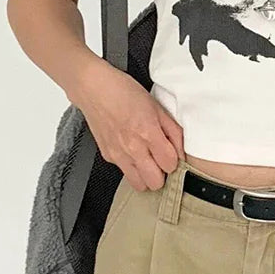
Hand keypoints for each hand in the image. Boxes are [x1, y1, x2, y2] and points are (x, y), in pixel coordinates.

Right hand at [71, 57, 184, 191]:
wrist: (93, 87)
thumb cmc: (123, 92)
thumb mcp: (156, 106)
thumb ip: (173, 131)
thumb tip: (181, 152)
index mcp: (148, 132)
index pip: (170, 165)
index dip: (173, 161)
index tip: (169, 154)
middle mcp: (133, 148)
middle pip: (155, 183)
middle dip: (161, 174)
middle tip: (159, 161)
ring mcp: (119, 155)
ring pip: (139, 185)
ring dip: (146, 176)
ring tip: (147, 161)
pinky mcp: (108, 156)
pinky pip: (125, 172)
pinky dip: (131, 167)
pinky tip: (131, 151)